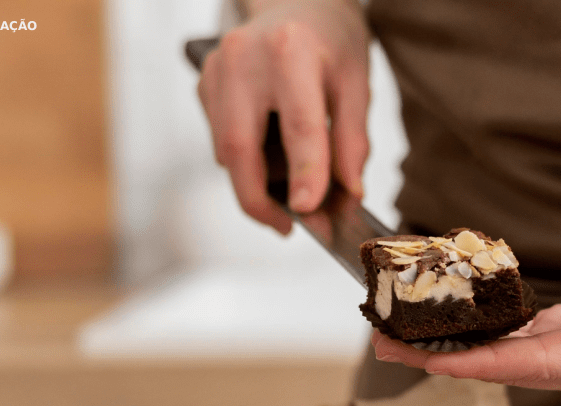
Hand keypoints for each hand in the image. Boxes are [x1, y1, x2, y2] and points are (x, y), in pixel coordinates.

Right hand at [198, 0, 370, 233]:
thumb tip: (348, 193)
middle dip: (258, 199)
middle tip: (286, 227)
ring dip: (254, 183)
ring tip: (289, 190)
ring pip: (225, 151)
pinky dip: (246, 163)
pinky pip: (220, 141)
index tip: (309, 211)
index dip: (304, 174)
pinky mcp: (204, 85)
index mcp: (291, 53)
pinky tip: (271, 156)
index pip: (298, 126)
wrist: (296, 1)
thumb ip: (353, 141)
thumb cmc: (330, 41)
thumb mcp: (356, 83)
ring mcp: (216, 72)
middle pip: (239, 147)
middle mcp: (243, 59)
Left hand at [371, 224, 560, 401]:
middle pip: (510, 369)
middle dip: (447, 359)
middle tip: (383, 348)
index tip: (431, 358)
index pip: (536, 363)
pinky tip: (445, 325)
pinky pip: (523, 345)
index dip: (481, 362)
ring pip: (510, 360)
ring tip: (395, 338)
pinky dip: (483, 337)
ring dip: (455, 350)